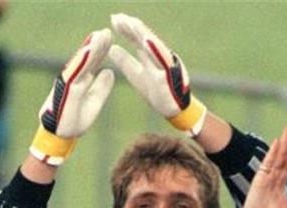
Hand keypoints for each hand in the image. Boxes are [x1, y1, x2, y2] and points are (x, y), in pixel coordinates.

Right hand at [29, 29, 114, 165]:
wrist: (60, 136)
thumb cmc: (75, 121)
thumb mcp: (94, 103)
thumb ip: (101, 88)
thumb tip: (109, 71)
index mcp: (81, 81)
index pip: (92, 63)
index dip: (100, 50)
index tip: (109, 36)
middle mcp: (74, 79)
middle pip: (87, 59)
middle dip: (96, 45)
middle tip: (107, 31)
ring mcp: (69, 83)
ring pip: (81, 63)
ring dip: (90, 48)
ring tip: (99, 36)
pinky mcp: (66, 90)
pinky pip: (75, 72)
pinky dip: (82, 61)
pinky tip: (89, 51)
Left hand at [108, 13, 206, 134]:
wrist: (174, 110)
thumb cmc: (158, 93)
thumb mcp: (136, 76)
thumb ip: (125, 62)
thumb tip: (111, 48)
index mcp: (152, 56)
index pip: (138, 39)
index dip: (126, 29)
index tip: (113, 19)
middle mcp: (161, 56)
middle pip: (145, 38)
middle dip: (131, 27)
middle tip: (117, 17)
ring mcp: (167, 64)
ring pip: (154, 45)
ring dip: (142, 33)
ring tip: (130, 23)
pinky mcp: (170, 76)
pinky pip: (163, 61)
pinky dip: (155, 50)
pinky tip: (145, 41)